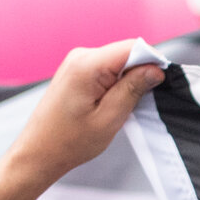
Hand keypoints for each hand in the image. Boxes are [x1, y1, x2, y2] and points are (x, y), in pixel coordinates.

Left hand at [0, 42, 166, 199]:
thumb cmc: (69, 141)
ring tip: (119, 109)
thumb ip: (133, 89)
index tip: (159, 85)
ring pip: (119, 62)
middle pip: (127, 53)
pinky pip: (108, 70)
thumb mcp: (110, 118)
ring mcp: (77, 62)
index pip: (133, 47)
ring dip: (128, 82)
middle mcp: (81, 56)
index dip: (153, 62)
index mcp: (87, 65)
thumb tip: (155, 69)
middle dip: (140, 75)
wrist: (40, 151)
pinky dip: (117, 85)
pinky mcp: (77, 71)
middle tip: (136, 104)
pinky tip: (111, 106)